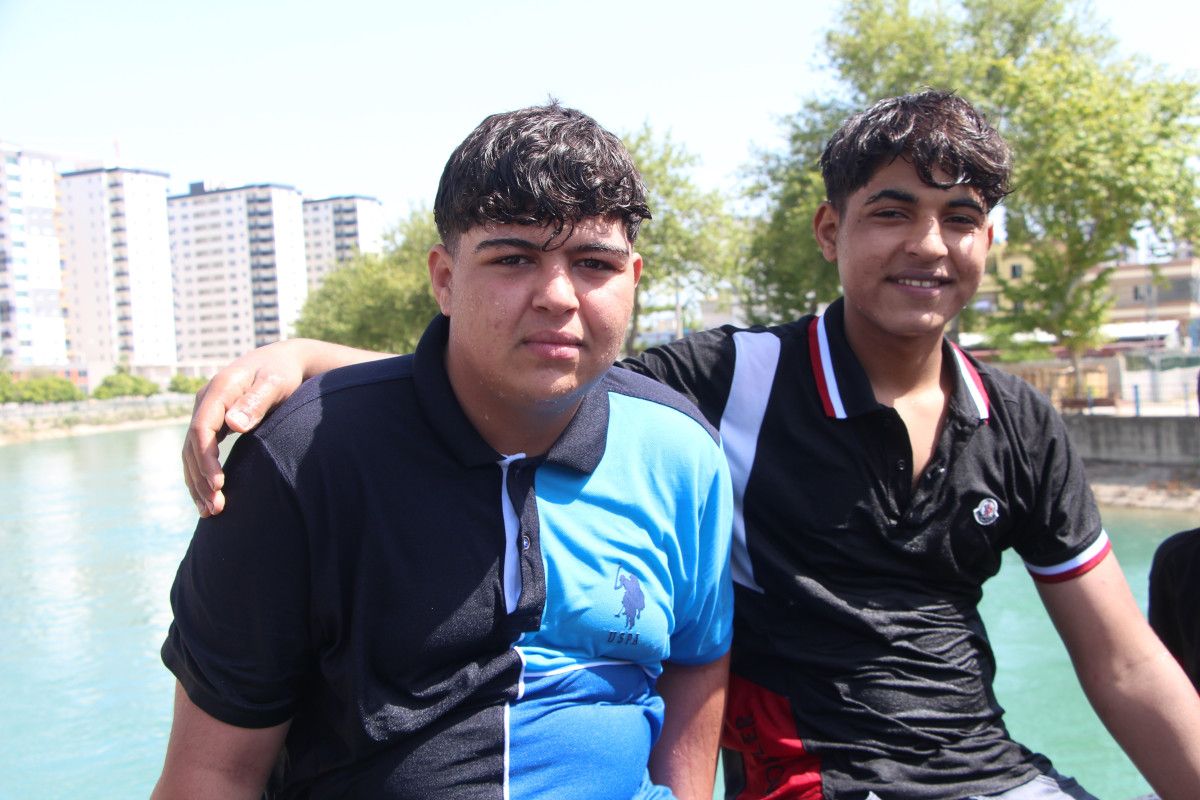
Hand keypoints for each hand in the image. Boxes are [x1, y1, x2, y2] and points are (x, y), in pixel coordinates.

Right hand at [182, 342, 304, 515]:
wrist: (282, 362)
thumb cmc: (282, 373)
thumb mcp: (275, 383)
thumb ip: (256, 402)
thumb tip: (233, 424)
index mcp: (219, 390)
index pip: (201, 429)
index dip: (206, 459)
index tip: (218, 485)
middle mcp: (206, 402)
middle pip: (192, 445)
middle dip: (200, 479)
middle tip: (215, 508)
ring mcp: (207, 413)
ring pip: (191, 452)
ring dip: (197, 482)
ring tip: (210, 511)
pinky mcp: (213, 423)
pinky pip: (200, 452)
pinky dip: (201, 475)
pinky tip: (208, 497)